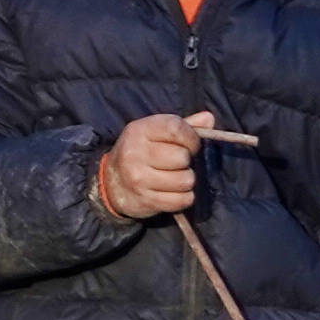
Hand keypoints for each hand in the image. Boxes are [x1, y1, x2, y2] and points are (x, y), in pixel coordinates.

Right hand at [90, 111, 217, 221]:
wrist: (110, 183)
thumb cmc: (141, 153)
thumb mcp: (155, 133)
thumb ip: (183, 125)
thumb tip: (209, 118)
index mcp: (139, 131)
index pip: (176, 128)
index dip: (191, 138)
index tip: (191, 145)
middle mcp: (135, 153)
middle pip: (182, 157)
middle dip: (186, 162)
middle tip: (177, 164)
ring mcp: (138, 178)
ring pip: (185, 180)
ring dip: (185, 181)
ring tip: (174, 178)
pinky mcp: (145, 200)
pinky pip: (182, 200)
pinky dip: (184, 198)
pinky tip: (173, 192)